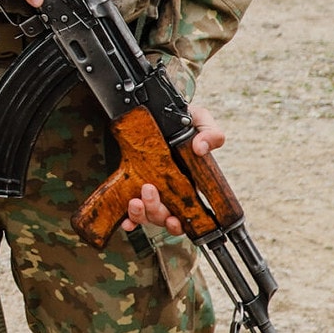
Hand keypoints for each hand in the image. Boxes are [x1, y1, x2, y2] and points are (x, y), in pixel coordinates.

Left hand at [123, 102, 225, 234]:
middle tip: (149, 189)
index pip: (189, 214)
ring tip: (135, 201)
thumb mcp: (200, 120)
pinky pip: (130, 210)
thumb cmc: (182, 120)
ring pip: (147, 216)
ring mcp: (151, 190)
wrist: (156, 110)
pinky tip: (124, 221)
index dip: (181, 222)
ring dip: (141, 215)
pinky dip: (128, 219)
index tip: (174, 218)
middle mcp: (171, 192)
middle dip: (156, 210)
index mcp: (190, 184)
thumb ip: (209, 133)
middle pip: (164, 216)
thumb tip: (200, 148)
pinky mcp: (131, 184)